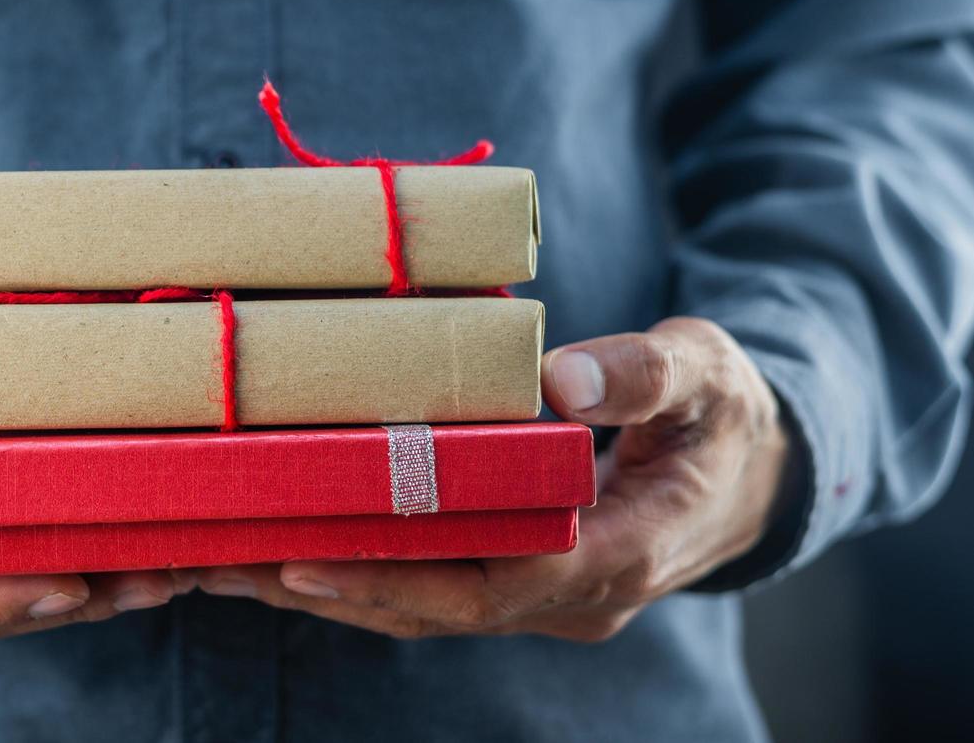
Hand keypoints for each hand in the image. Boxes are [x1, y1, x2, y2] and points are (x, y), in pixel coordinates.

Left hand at [190, 317, 789, 640]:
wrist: (754, 473)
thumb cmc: (725, 416)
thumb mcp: (705, 376)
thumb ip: (643, 374)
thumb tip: (560, 377)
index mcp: (626, 551)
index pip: (503, 583)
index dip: (403, 576)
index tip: (308, 556)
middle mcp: (578, 593)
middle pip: (442, 608)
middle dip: (334, 589)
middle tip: (229, 560)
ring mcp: (549, 594)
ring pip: (428, 607)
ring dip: (333, 588)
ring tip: (232, 561)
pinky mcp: (525, 576)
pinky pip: (436, 585)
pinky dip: (365, 571)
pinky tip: (294, 546)